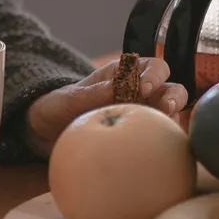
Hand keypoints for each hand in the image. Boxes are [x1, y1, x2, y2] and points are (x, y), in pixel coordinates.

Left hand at [23, 57, 187, 157]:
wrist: (44, 132)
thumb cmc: (57, 106)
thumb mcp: (71, 98)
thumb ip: (94, 92)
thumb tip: (118, 87)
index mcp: (123, 75)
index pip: (152, 67)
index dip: (155, 74)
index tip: (145, 87)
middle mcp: (138, 94)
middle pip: (171, 90)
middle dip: (174, 97)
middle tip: (166, 109)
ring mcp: (140, 116)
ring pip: (170, 116)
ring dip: (173, 120)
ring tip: (168, 130)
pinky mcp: (137, 138)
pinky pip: (157, 139)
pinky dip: (164, 143)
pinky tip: (161, 152)